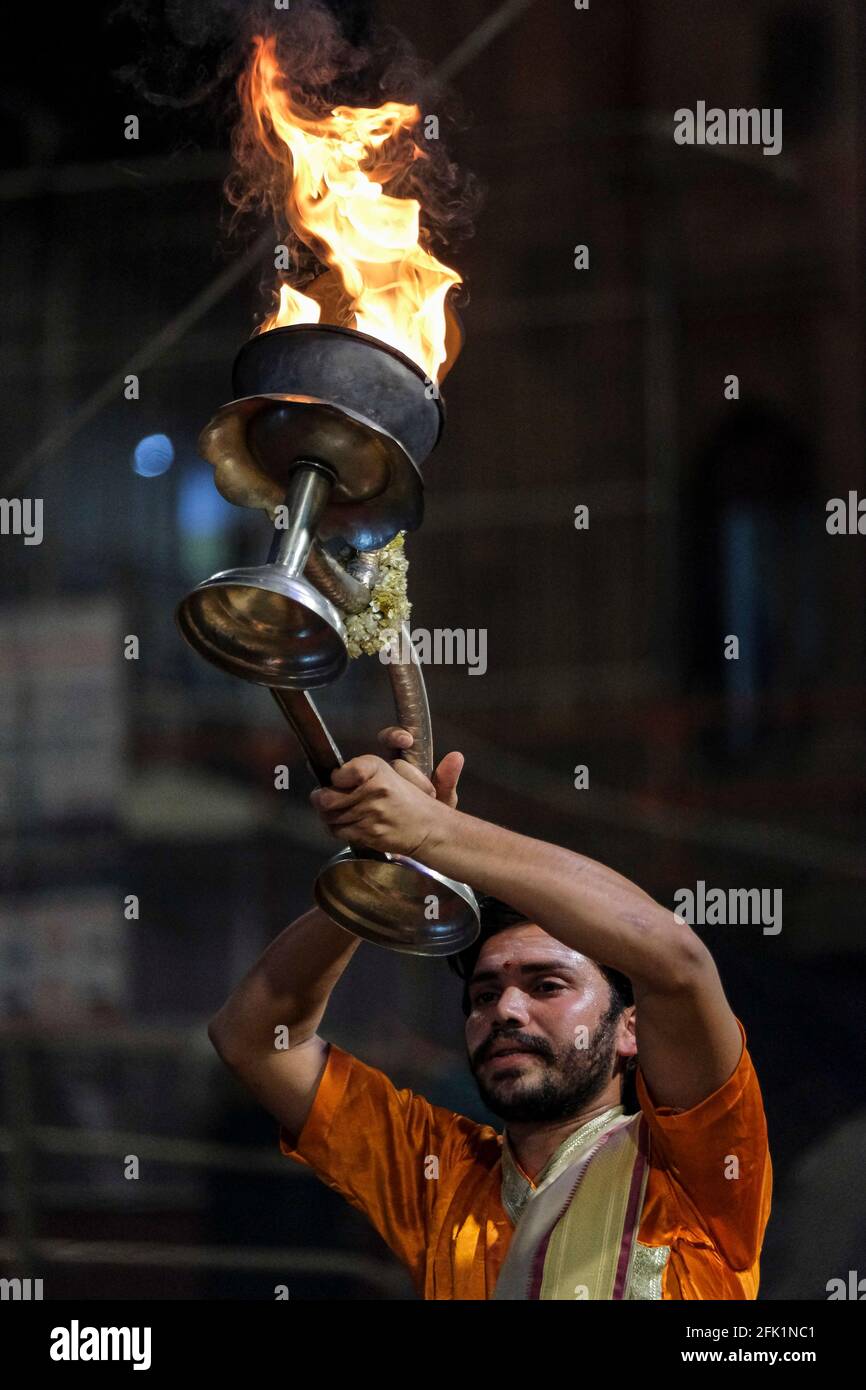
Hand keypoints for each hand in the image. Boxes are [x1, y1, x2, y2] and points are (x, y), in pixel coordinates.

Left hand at [310, 729, 463, 856]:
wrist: (429, 826)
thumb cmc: (408, 798)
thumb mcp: (392, 770)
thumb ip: (361, 769)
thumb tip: (333, 774)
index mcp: (378, 769)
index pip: (343, 773)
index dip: (335, 778)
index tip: (336, 779)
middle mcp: (374, 790)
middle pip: (328, 798)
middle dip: (321, 799)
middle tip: (323, 797)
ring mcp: (371, 813)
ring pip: (330, 816)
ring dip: (329, 815)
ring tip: (337, 811)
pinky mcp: (369, 833)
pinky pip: (339, 831)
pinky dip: (338, 828)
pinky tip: (347, 823)